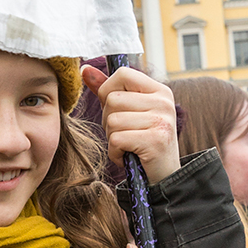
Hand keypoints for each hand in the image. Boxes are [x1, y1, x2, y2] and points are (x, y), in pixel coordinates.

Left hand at [81, 65, 181, 183]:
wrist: (162, 178)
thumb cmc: (141, 143)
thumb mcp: (128, 113)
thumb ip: (108, 90)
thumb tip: (84, 70)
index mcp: (159, 90)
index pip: (122, 74)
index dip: (108, 91)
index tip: (117, 110)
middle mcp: (164, 102)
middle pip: (112, 99)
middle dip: (109, 120)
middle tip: (126, 134)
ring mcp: (161, 120)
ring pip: (112, 120)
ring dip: (112, 138)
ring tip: (128, 146)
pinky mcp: (156, 140)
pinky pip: (116, 139)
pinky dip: (115, 152)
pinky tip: (128, 156)